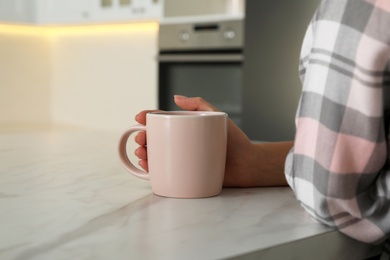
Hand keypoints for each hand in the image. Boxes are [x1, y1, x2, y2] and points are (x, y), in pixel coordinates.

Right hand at [134, 95, 256, 186]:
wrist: (247, 164)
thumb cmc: (234, 140)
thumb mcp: (217, 116)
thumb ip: (199, 104)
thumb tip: (176, 97)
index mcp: (186, 128)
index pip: (162, 121)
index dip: (147, 119)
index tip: (139, 118)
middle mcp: (182, 143)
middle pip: (155, 139)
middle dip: (142, 138)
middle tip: (141, 139)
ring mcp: (182, 159)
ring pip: (157, 155)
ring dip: (144, 154)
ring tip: (142, 153)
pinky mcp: (185, 174)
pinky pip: (165, 171)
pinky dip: (152, 170)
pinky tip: (147, 167)